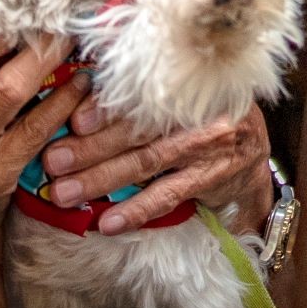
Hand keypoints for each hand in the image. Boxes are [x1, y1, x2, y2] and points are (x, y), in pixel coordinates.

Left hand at [40, 101, 273, 234]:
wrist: (253, 155)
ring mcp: (207, 147)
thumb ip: (142, 93)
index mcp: (186, 85)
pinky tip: (108, 222)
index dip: (106, 107)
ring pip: (146, 163)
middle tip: (53, 160)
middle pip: (137, 130)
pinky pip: (168, 197)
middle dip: (90, 147)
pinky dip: (136, 211)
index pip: (140, 96)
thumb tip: (82, 92)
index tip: (73, 120)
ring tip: (65, 192)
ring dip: (101, 178)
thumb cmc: (204, 117)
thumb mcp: (183, 95)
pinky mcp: (210, 179)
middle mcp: (198, 112)